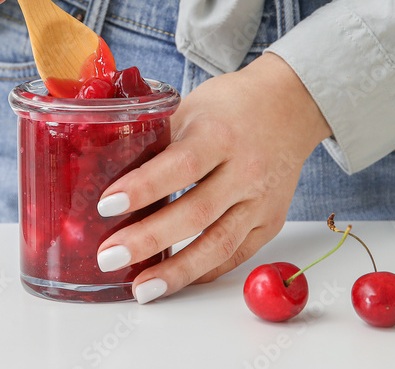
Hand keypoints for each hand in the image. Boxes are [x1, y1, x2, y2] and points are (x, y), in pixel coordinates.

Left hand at [95, 53, 332, 302]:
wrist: (289, 106)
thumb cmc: (230, 106)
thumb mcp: (189, 109)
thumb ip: (155, 141)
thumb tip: (105, 174)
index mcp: (220, 134)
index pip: (180, 166)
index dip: (143, 188)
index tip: (106, 206)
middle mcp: (246, 170)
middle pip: (196, 213)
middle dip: (149, 240)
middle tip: (109, 258)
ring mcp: (261, 200)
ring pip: (219, 244)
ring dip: (177, 271)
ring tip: (141, 289)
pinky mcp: (271, 222)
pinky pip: (236, 255)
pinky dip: (203, 270)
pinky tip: (175, 280)